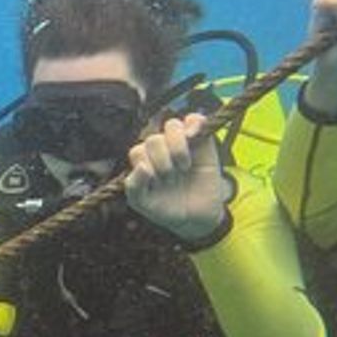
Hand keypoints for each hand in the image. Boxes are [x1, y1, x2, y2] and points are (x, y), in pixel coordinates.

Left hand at [124, 114, 231, 243]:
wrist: (196, 217)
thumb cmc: (166, 208)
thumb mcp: (143, 204)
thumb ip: (134, 187)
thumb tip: (142, 166)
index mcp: (144, 161)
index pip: (138, 151)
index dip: (146, 165)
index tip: (156, 183)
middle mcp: (161, 149)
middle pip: (154, 139)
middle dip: (161, 161)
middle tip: (171, 178)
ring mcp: (181, 143)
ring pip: (172, 126)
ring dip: (176, 147)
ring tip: (183, 166)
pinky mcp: (202, 140)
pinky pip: (195, 119)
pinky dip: (194, 123)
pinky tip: (193, 135)